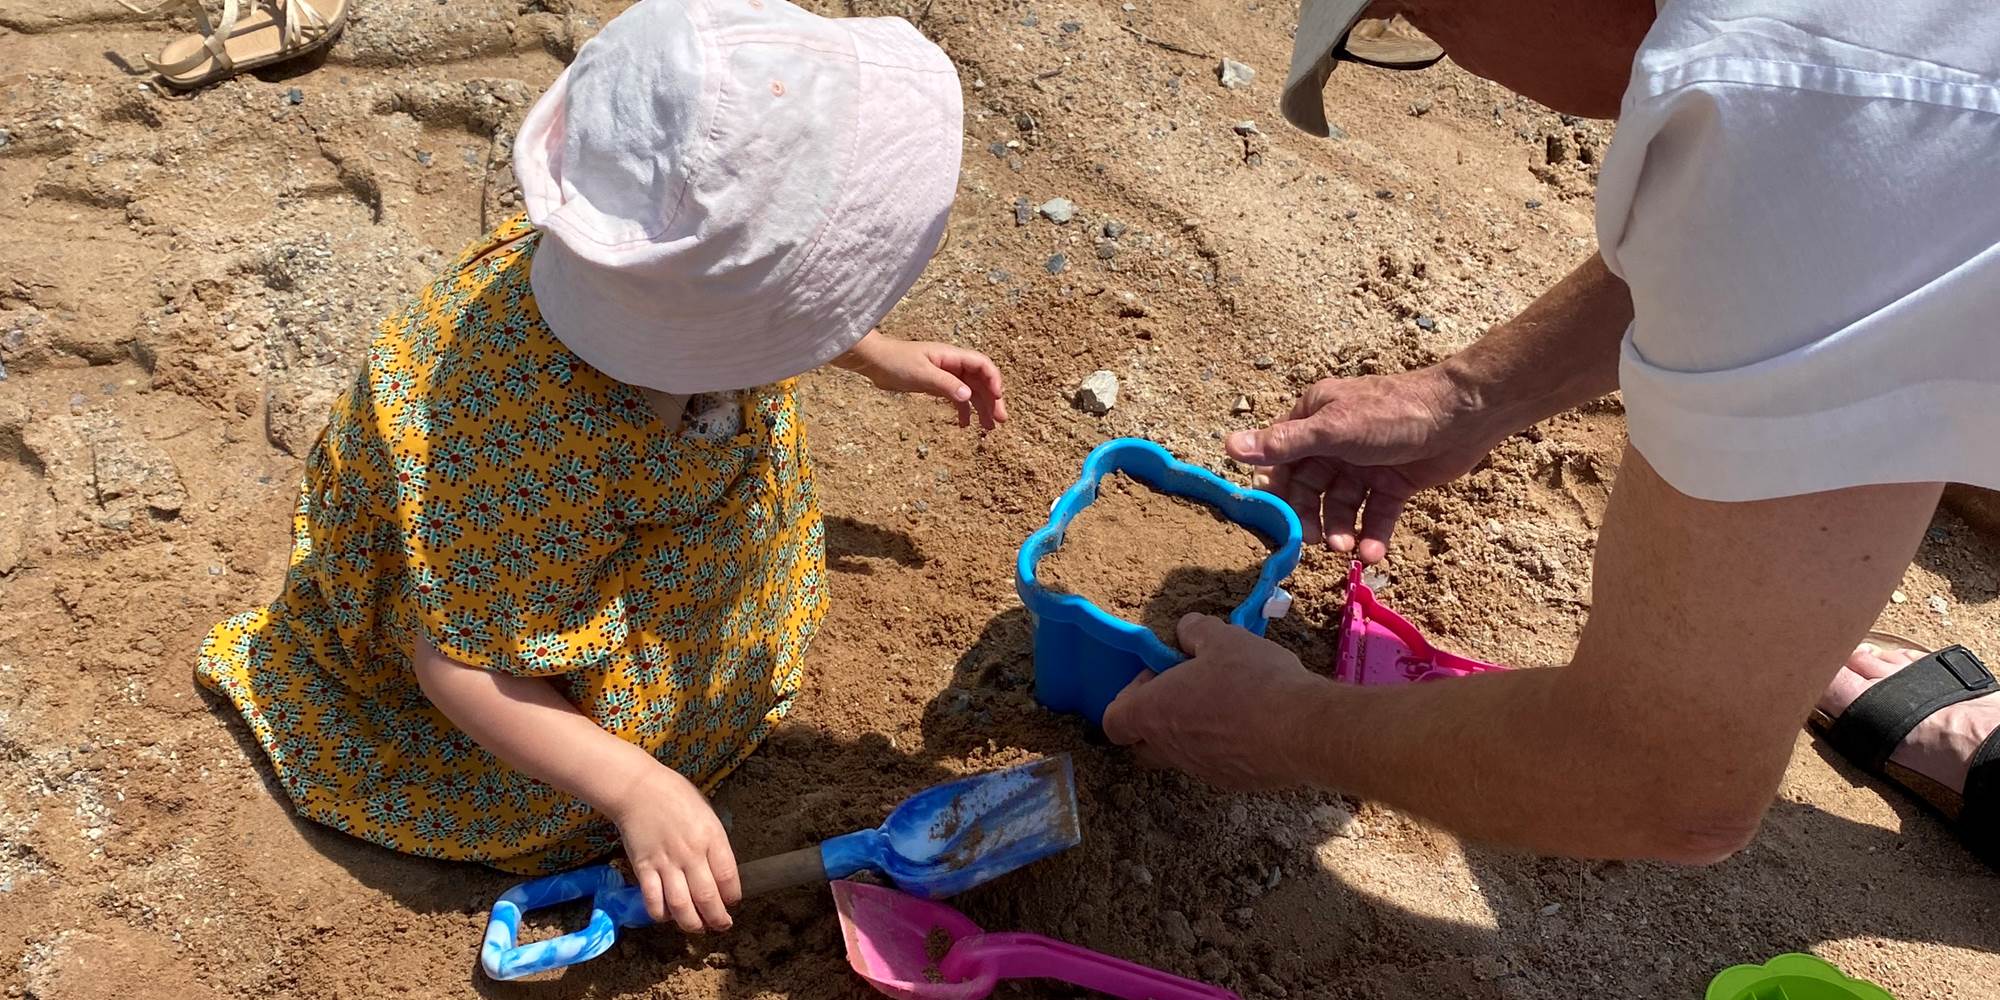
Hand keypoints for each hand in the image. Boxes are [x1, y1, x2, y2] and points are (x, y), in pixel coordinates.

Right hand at [606, 763, 740, 932]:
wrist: (638, 788)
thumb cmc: (676, 797)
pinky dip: (661, 915)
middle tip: (721, 925)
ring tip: (698, 928)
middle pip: (708, 897)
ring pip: (681, 906)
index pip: (729, 878)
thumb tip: (721, 873)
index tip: (732, 902)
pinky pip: (653, 900)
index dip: (732, 897)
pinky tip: (668, 916)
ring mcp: (665, 862)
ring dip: (692, 924)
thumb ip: (714, 844)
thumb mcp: (707, 814)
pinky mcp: (643, 868)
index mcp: (711, 837)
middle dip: (718, 919)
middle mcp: (690, 853)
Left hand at [835, 330, 1006, 428]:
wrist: (876, 362)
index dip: (993, 380)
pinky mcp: (937, 385)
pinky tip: (965, 426)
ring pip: (971, 392)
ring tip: (989, 428)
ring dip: (981, 408)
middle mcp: (953, 365)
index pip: (982, 365)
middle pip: (980, 382)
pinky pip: (956, 398)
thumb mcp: (921, 374)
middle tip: (1001, 421)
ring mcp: (946, 375)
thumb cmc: (896, 362)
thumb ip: (945, 384)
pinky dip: (963, 411)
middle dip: (992, 400)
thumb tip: (968, 396)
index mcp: (952, 356)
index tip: (997, 397)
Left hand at [1101, 614, 1327, 790]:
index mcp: (1155, 713)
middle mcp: (1170, 748)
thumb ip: (1195, 630)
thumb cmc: (1254, 681)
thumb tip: (1186, 632)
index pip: (1113, 721)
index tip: (1161, 675)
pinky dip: (1223, 745)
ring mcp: (1200, 769)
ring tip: (1229, 701)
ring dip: (1192, 729)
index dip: (1130, 696)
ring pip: (1180, 752)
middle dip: (1157, 718)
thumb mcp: (1223, 638)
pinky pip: (1214, 762)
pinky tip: (1253, 723)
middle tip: (1189, 690)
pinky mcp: (1232, 782)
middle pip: (1143, 742)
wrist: (1304, 731)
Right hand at [1225, 365, 1498, 562]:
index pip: (1281, 460)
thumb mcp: (1333, 430)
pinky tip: (1372, 555)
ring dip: (1341, 529)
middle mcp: (1334, 441)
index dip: (1278, 492)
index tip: (1279, 522)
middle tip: (1318, 542)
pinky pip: (1374, 515)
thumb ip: (1284, 444)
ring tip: (1347, 549)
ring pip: (1341, 505)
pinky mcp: (1393, 483)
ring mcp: (1364, 464)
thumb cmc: (1392, 413)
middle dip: (1312, 517)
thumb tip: (1229, 447)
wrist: (1462, 417)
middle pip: (1309, 488)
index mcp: (1314, 418)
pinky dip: (1372, 535)